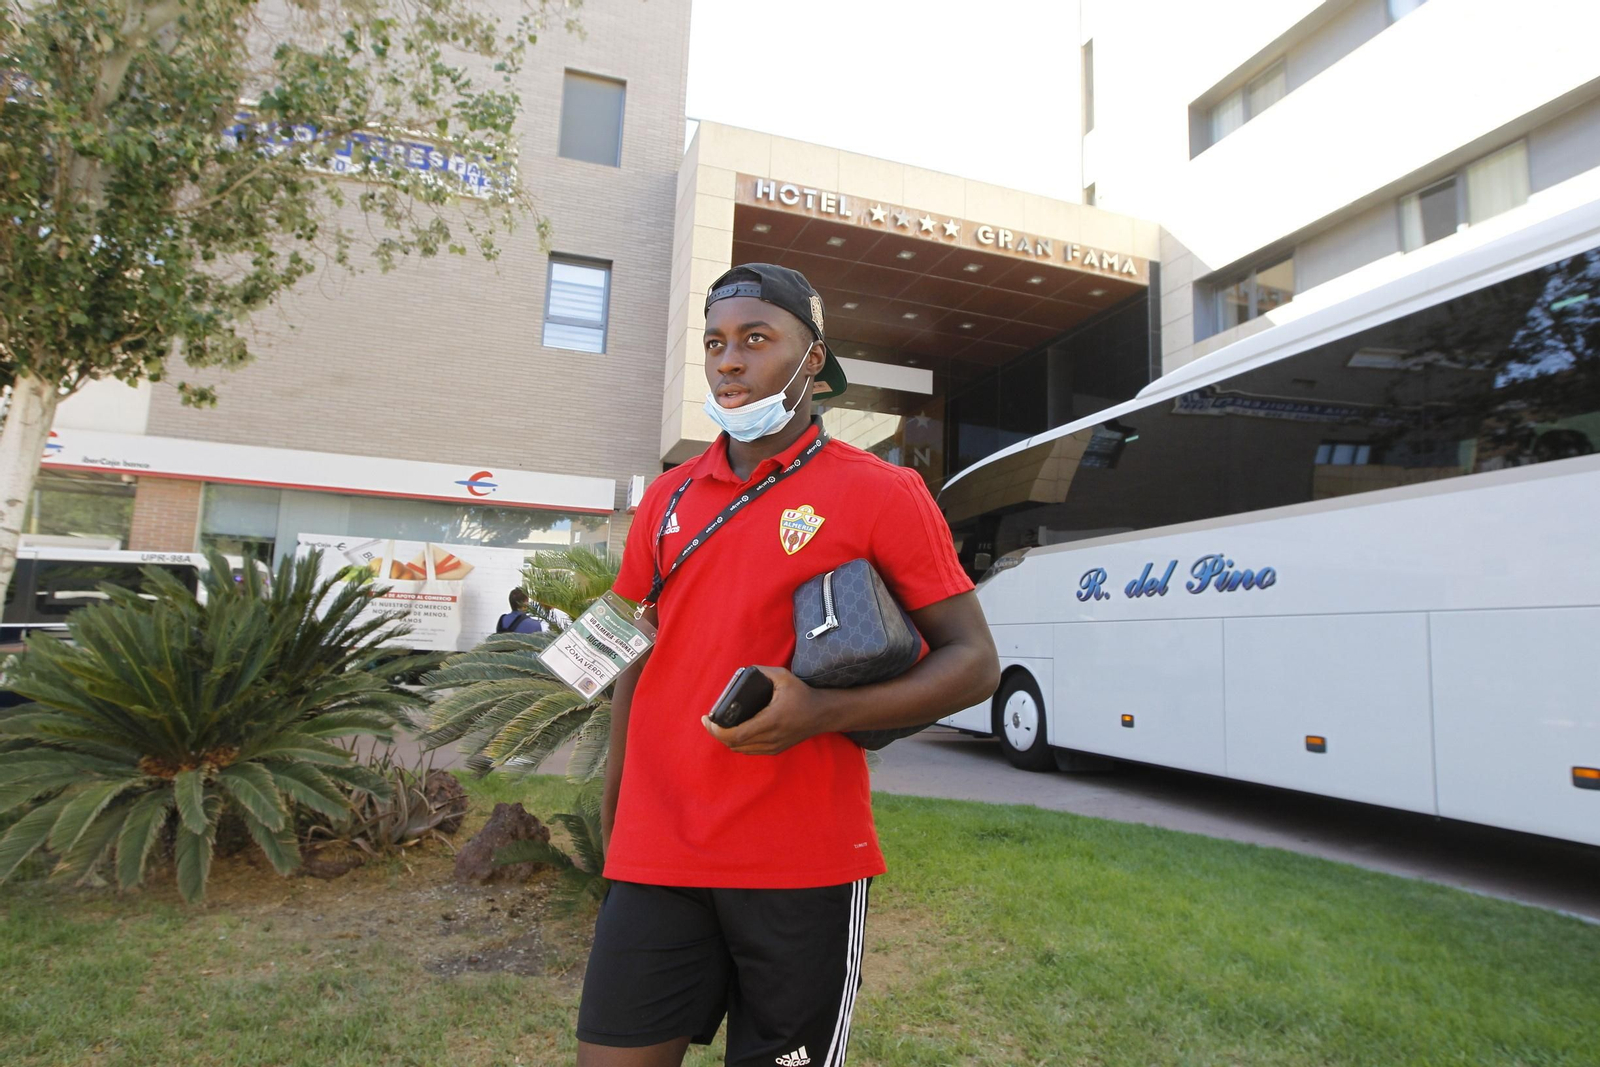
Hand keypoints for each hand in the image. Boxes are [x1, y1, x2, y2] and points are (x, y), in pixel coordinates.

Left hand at [701, 665, 830, 754]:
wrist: (822, 714)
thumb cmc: (802, 694)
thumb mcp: (783, 676)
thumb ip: (761, 672)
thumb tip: (742, 672)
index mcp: (770, 720)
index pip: (735, 734)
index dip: (716, 730)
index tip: (707, 718)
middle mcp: (771, 737)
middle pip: (733, 744)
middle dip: (717, 733)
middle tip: (709, 720)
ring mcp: (773, 746)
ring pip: (740, 750)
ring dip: (726, 739)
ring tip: (719, 725)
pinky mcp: (775, 750)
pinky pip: (749, 751)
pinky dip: (738, 743)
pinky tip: (734, 732)